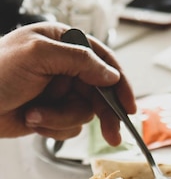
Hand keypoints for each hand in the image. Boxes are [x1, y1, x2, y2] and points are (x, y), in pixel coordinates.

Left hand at [0, 22, 136, 143]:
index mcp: (63, 42)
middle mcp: (65, 66)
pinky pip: (70, 126)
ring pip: (84, 113)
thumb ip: (80, 61)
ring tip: (36, 115)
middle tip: (114, 136)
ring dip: (61, 118)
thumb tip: (112, 75)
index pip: (103, 60)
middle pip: (100, 92)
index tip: (130, 106)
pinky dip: (52, 127)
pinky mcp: (52, 113)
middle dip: (104, 114)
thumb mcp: (39, 55)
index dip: (120, 83)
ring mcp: (59, 91)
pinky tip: (32, 120)